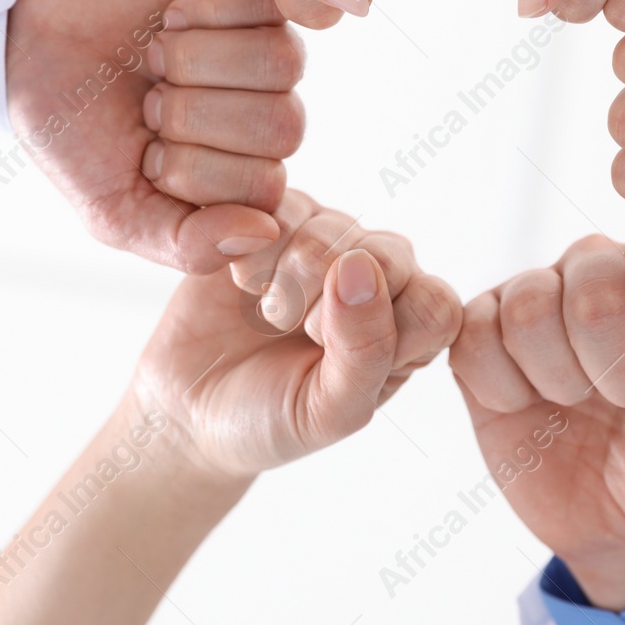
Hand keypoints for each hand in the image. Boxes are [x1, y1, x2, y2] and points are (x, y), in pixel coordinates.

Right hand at [6, 0, 303, 273]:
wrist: (25, 34)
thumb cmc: (72, 127)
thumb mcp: (113, 210)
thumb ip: (186, 242)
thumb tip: (264, 232)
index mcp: (243, 173)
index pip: (266, 190)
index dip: (195, 172)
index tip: (145, 154)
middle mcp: (266, 110)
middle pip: (284, 127)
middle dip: (193, 116)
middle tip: (147, 99)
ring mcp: (267, 43)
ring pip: (283, 63)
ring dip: (198, 61)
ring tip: (155, 56)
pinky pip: (272, 0)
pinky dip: (208, 11)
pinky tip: (171, 16)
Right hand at [132, 190, 459, 478]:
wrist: (189, 407)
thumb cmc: (271, 418)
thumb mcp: (327, 410)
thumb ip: (365, 351)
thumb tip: (361, 268)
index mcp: (410, 333)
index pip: (435, 305)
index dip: (381, 325)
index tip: (328, 353)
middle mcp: (382, 280)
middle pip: (392, 253)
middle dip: (330, 297)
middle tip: (289, 328)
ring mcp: (333, 243)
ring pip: (336, 227)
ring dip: (288, 277)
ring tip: (265, 313)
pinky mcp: (282, 218)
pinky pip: (285, 206)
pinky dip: (255, 248)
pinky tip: (239, 280)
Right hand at [450, 236, 624, 610]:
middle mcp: (608, 267)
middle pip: (593, 279)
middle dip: (612, 366)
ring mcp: (541, 294)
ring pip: (528, 304)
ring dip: (558, 378)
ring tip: (577, 401)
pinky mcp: (483, 332)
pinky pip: (472, 335)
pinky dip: (503, 388)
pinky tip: (528, 404)